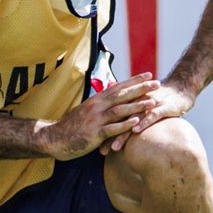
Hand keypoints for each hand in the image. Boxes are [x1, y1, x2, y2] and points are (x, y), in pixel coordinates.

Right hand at [37, 73, 160, 159]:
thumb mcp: (86, 111)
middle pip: (121, 95)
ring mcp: (95, 119)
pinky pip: (111, 128)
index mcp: (96, 100)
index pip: (118, 86)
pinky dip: (124, 125)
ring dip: (136, 106)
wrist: (55, 138)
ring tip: (152, 102)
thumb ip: (100, 105)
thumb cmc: (72, 126)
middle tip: (157, 83)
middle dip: (140, 88)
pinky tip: (136, 123)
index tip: (149, 74)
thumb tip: (112, 97)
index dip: (134, 80)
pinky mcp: (94, 134)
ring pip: (119, 110)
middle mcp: (96, 106)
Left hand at [100, 81, 195, 154]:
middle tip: (101, 151)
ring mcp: (149, 103)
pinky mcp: (163, 106)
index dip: (104, 129)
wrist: (182, 87)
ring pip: (133, 119)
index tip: (95, 144)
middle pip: (119, 119)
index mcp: (130, 101)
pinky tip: (136, 131)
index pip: (113, 117)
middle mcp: (137, 101)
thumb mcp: (143, 103)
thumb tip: (119, 125)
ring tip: (114, 147)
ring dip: (123, 133)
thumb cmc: (161, 98)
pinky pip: (152, 115)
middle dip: (110, 135)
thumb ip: (130, 112)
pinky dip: (144, 122)